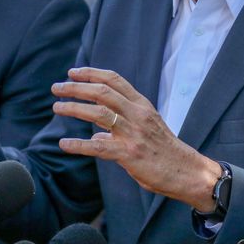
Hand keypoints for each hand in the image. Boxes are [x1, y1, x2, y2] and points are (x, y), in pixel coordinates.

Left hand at [52, 67, 221, 211]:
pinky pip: (98, 147)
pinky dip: (78, 144)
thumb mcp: (147, 128)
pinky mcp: (129, 154)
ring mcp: (133, 133)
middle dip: (76, 87)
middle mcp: (137, 114)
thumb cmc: (165, 150)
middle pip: (102, 92)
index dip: (91, 73)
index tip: (72, 72)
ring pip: (98, 114)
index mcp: (142, 104)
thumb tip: (97, 136)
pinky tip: (64, 143)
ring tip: (56, 107)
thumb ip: (122, 125)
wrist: (187, 171)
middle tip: (56, 87)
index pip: (114, 80)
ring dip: (73, 108)